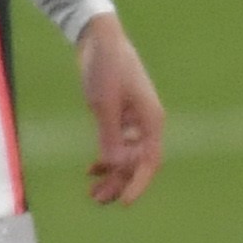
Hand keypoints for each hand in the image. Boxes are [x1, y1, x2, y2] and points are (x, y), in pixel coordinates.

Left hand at [72, 16, 165, 206]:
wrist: (99, 40)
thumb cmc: (106, 68)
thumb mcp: (104, 103)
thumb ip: (110, 135)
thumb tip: (113, 166)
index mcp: (151, 120)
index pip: (150, 161)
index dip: (138, 184)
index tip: (123, 202)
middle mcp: (146, 123)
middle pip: (137, 163)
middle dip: (120, 183)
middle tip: (98, 200)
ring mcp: (133, 120)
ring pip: (126, 156)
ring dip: (112, 174)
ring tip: (93, 192)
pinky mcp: (119, 115)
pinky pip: (117, 145)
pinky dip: (106, 158)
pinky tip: (92, 169)